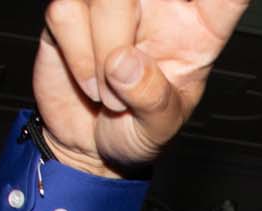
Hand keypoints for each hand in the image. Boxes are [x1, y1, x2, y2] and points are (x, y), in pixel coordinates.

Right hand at [34, 0, 250, 176]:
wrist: (89, 145)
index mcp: (196, 29)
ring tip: (111, 92)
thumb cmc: (137, 128)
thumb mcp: (160, 127)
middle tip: (131, 60)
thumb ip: (154, 99)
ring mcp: (110, 5)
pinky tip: (89, 80)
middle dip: (132, 14)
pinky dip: (77, 55)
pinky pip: (66, 11)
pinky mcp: (69, 10)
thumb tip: (125, 63)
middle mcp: (156, 6)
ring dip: (104, 51)